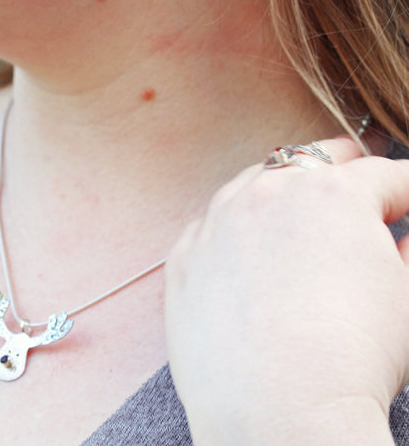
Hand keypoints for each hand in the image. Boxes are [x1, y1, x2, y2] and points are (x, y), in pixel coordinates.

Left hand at [165, 138, 408, 444]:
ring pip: (252, 184)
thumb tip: (400, 237)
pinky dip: (232, 226)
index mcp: (331, 194)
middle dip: (340, 165)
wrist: (278, 409)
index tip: (406, 195)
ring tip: (295, 196)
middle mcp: (267, 193)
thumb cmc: (353, 356)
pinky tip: (244, 241)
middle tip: (355, 167)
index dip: (403, 188)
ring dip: (278, 186)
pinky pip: (210, 226)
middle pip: (309, 162)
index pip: (381, 176)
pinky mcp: (186, 257)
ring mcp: (218, 222)